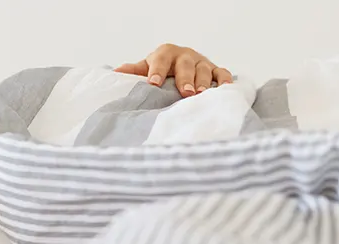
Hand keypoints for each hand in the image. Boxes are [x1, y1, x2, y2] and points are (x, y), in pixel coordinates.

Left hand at [114, 43, 233, 97]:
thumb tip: (113, 74)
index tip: (153, 83)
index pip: (161, 60)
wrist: (177, 63)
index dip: (157, 71)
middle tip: (185, 92)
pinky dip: (225, 79)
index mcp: (165, 54)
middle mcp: (184, 56)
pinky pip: (222, 72)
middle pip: (185, 65)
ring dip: (204, 81)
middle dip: (185, 79)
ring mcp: (200, 62)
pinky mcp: (214, 69)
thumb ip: (133, 71)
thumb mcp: (146, 67)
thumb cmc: (160, 69)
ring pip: (204, 69)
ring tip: (201, 94)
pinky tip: (225, 89)